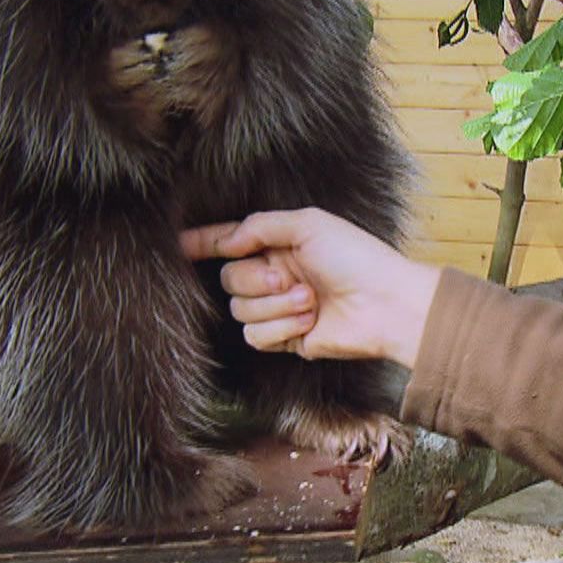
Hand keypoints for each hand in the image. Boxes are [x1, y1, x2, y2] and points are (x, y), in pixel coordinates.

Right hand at [181, 208, 440, 368]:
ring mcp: (278, 308)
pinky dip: (280, 328)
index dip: (202, 242)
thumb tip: (226, 240)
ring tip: (309, 300)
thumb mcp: (308, 225)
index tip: (177, 244)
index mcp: (278, 243)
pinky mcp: (284, 338)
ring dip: (274, 306)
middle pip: (228, 278)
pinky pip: (254, 336)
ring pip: (239, 309)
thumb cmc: (355, 258)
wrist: (384, 304)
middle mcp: (274, 274)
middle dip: (255, 279)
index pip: (229, 241)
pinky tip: (308, 322)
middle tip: (288, 278)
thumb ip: (260, 226)